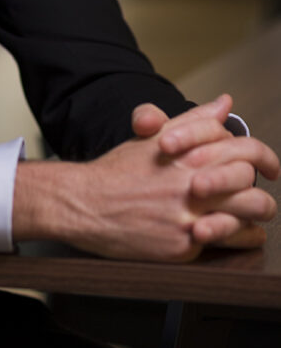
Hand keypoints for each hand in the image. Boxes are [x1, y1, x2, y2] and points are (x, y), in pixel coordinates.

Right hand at [12, 99, 278, 261]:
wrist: (86, 203)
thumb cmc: (118, 171)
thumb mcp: (153, 137)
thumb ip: (194, 121)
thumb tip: (224, 103)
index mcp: (187, 153)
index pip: (244, 150)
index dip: (265, 158)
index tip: (271, 168)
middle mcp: (191, 182)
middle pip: (250, 182)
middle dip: (259, 188)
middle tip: (256, 193)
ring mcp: (189, 214)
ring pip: (249, 214)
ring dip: (256, 215)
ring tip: (252, 217)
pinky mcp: (183, 244)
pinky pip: (230, 243)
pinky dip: (240, 238)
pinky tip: (236, 234)